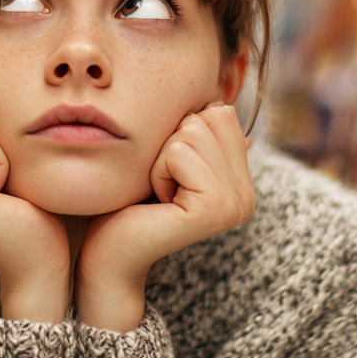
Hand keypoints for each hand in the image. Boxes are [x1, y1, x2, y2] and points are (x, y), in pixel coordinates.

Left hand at [76, 104, 254, 331]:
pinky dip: (157, 170)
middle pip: (210, 117)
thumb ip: (202, 136)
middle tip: (163, 183)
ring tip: (160, 192)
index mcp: (242, 183)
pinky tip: (158, 202)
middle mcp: (247, 196)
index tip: (171, 173)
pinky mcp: (212, 209)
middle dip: (172, 142)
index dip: (182, 133)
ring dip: (162, 157)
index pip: (222, 112)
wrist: (109, 253)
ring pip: (194, 131)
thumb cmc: (131, 202)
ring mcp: (235, 204)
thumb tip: (225, 103)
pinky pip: (179, 153)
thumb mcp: (169, 158)